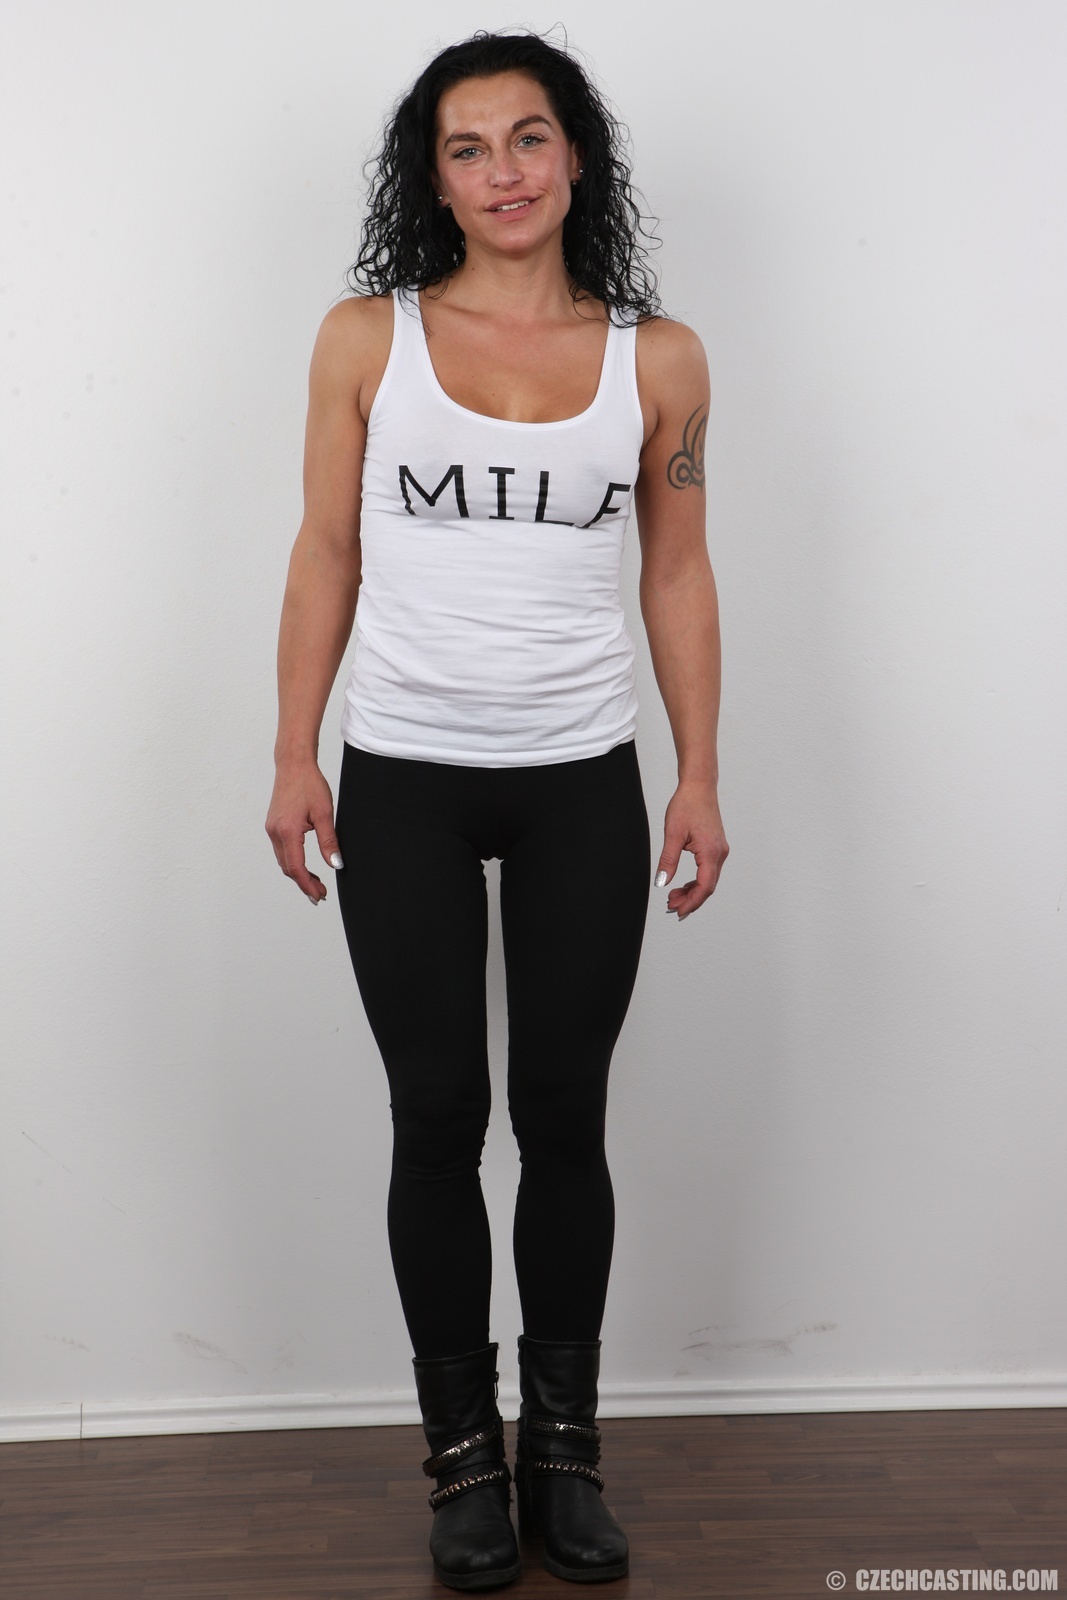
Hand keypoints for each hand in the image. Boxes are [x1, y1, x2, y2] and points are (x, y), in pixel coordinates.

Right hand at [265, 759, 342, 903]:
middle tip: (321, 893)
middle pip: (287, 868)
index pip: (296, 868)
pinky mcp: (273, 825)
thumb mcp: (325, 813)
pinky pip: (281, 850)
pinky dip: (292, 862)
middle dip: (303, 883)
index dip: (308, 885)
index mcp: (287, 831)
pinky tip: (304, 865)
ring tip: (315, 882)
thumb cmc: (310, 785)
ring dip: (297, 873)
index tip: (319, 895)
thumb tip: (335, 864)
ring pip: (283, 860)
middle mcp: (275, 832)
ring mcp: (271, 829)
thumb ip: (329, 841)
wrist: (293, 765)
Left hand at [655, 781, 728, 920]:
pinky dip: (697, 880)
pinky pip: (709, 870)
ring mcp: (720, 850)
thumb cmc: (687, 805)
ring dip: (693, 891)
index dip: (692, 902)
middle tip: (671, 906)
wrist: (699, 787)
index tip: (678, 911)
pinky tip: (683, 883)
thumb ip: (668, 860)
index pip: (704, 886)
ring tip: (673, 896)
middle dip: (690, 900)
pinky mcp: (716, 847)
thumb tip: (662, 883)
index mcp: (710, 851)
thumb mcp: (672, 834)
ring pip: (709, 880)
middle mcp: (719, 853)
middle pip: (708, 886)